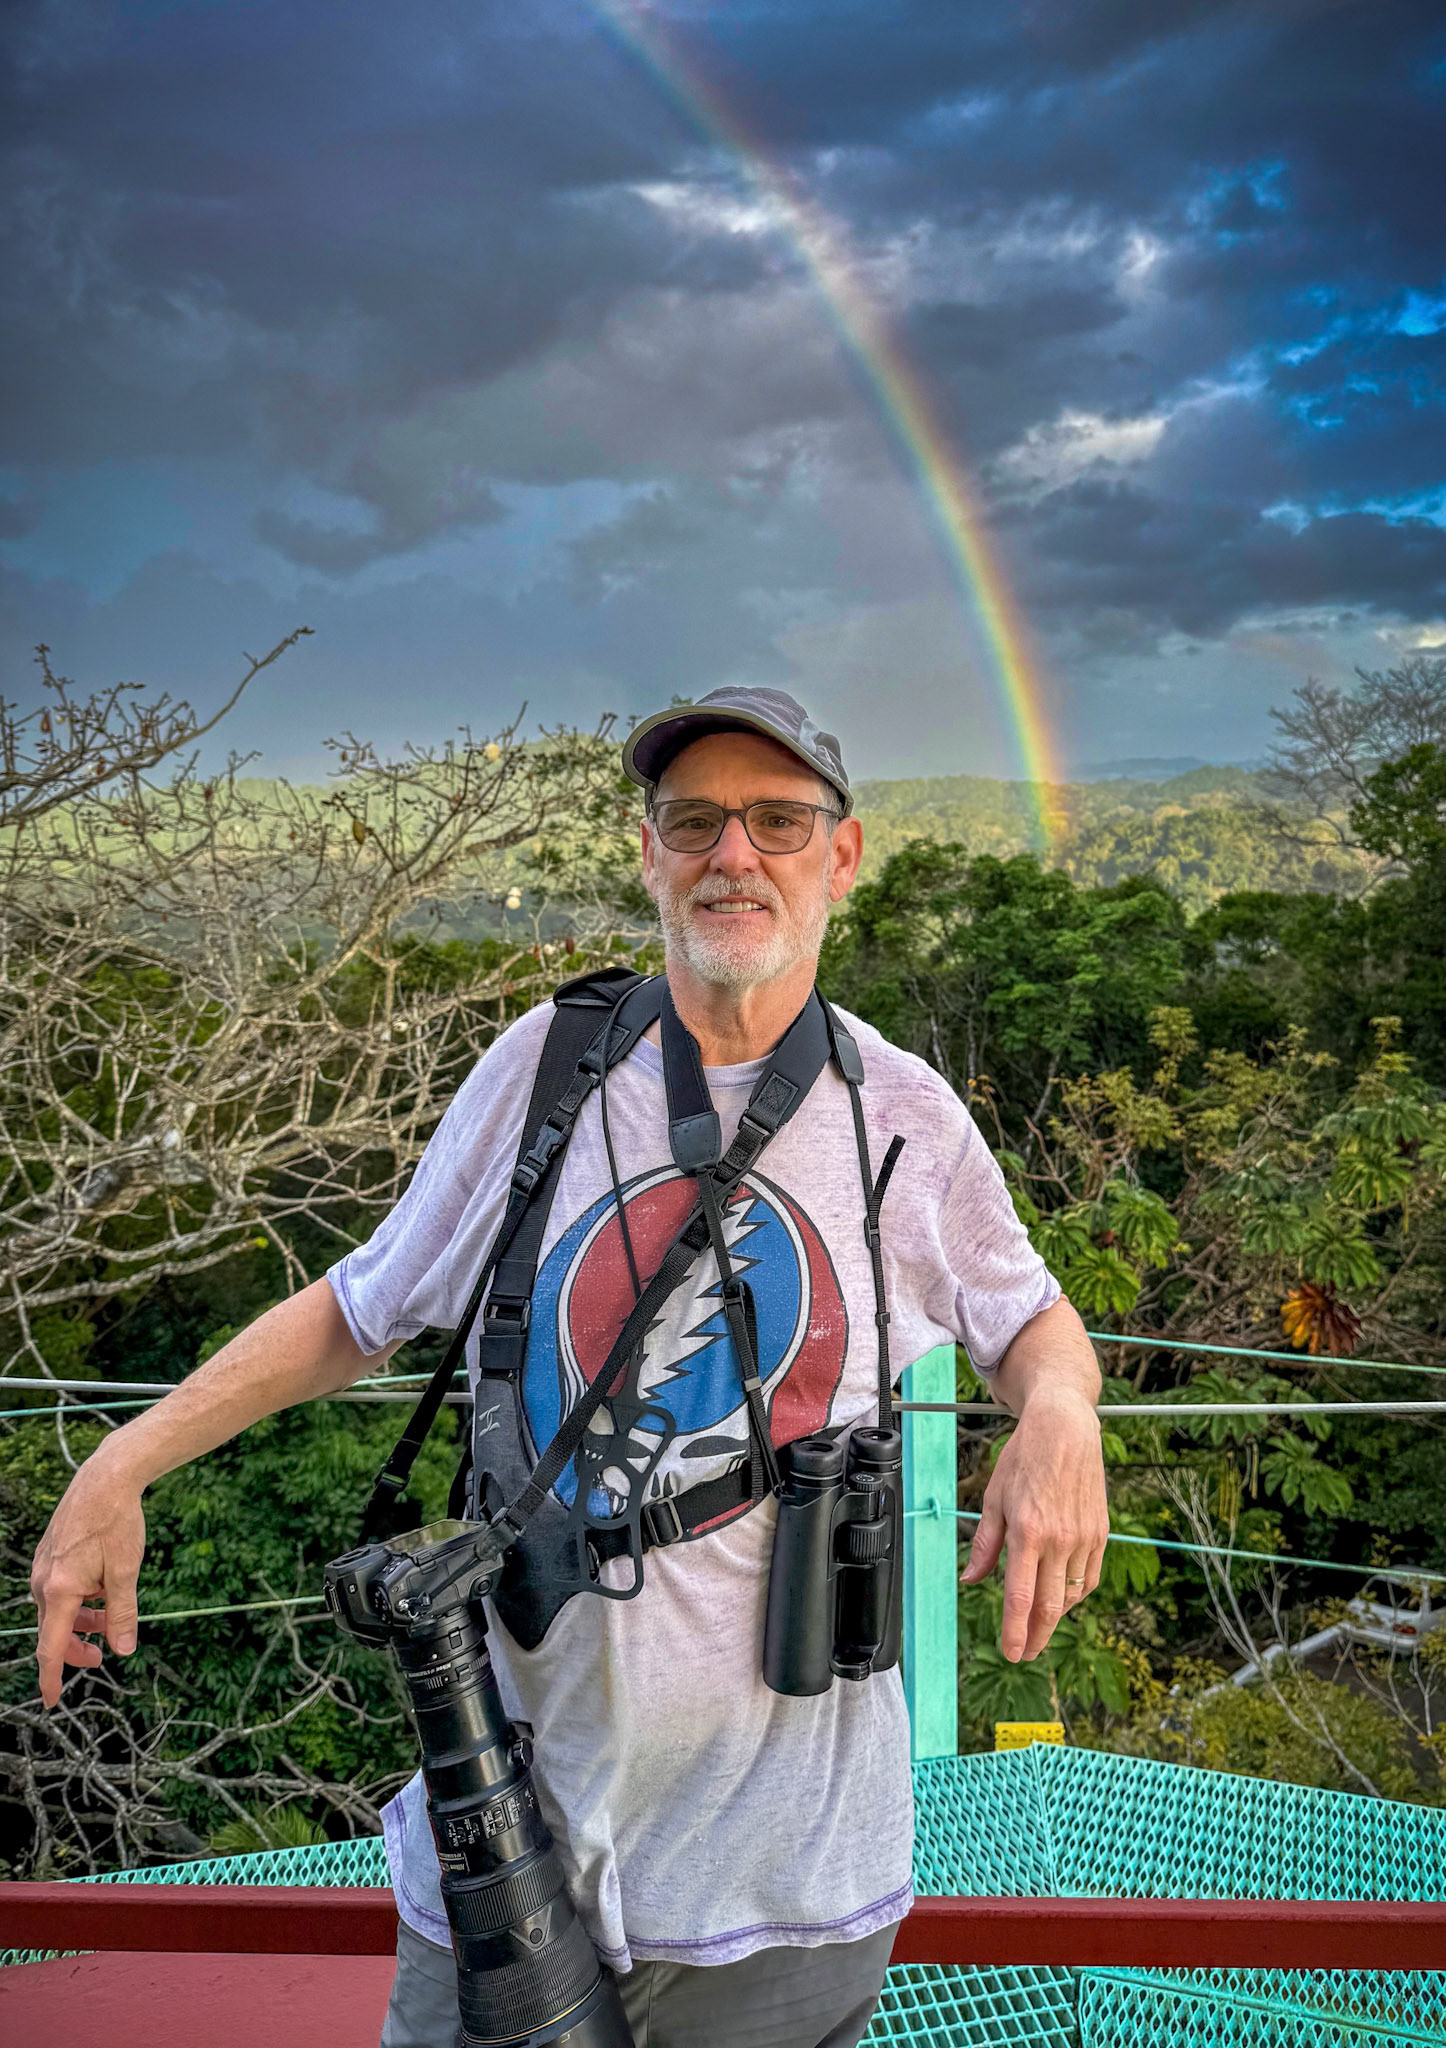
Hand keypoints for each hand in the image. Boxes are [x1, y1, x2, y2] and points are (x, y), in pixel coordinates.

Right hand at [30, 1445, 147, 1707]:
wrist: (106, 1477)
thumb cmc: (117, 1522)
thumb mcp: (126, 1572)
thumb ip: (122, 1614)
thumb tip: (123, 1650)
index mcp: (59, 1590)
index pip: (50, 1647)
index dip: (52, 1677)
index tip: (51, 1700)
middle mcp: (43, 1580)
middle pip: (53, 1630)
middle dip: (76, 1648)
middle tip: (101, 1657)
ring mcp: (44, 1566)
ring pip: (57, 1608)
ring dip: (81, 1621)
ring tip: (109, 1617)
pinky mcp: (50, 1553)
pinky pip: (58, 1588)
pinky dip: (77, 1599)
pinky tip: (99, 1588)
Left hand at [960, 1385, 1107, 1662]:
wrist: (1065, 1429)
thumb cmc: (1024, 1459)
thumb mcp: (994, 1497)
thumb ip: (985, 1544)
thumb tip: (970, 1579)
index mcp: (1027, 1530)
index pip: (1021, 1596)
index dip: (1016, 1630)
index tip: (1012, 1653)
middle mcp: (1059, 1539)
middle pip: (1049, 1605)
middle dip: (1036, 1636)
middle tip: (1026, 1653)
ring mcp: (1084, 1537)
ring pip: (1071, 1594)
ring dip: (1054, 1616)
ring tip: (1039, 1626)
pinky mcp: (1100, 1533)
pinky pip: (1090, 1577)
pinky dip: (1074, 1594)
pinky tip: (1061, 1598)